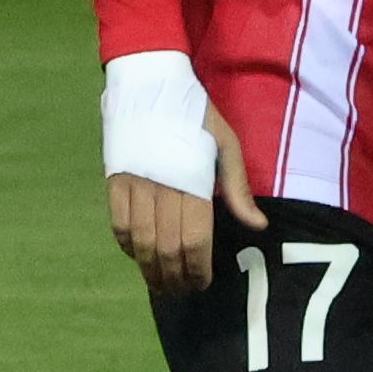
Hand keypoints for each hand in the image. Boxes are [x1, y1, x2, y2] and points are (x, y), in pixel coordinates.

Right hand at [103, 54, 264, 292]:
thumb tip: (258, 226)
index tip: (204, 283)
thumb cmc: (196, 115)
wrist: (149, 81)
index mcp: (193, 180)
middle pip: (166, 249)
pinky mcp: (114, 180)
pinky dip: (128, 247)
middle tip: (183, 290)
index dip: (198, 270)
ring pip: (139, 243)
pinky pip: (118, 226)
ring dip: (150, 270)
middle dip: (175, 277)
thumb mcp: (226, 145)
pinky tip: (140, 256)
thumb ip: (238, 189)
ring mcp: (134, 185)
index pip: (195, 241)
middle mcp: (162, 187)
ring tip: (161, 283)